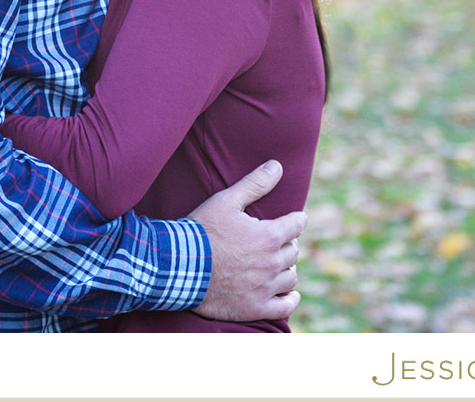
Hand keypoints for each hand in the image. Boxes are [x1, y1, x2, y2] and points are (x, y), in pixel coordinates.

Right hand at [188, 160, 305, 322]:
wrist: (178, 266)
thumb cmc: (201, 231)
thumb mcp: (226, 201)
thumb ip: (255, 183)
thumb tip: (277, 166)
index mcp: (268, 236)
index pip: (296, 225)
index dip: (294, 220)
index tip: (293, 220)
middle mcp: (271, 263)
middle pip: (293, 251)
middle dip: (286, 243)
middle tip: (275, 241)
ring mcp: (264, 288)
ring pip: (290, 277)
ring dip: (286, 268)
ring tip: (277, 264)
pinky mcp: (254, 308)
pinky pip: (284, 307)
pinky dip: (290, 299)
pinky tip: (289, 294)